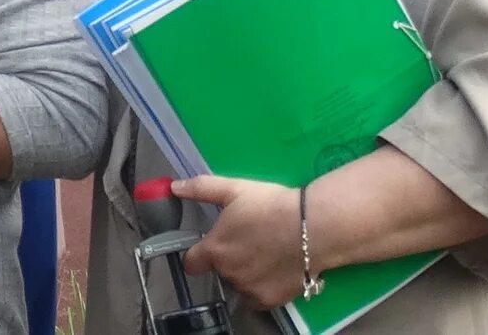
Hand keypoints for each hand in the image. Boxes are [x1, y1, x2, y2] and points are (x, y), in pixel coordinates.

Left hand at [173, 176, 309, 309]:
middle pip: (220, 270)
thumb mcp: (234, 190)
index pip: (191, 262)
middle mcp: (228, 274)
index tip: (209, 246)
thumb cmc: (271, 205)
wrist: (314, 227)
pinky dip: (262, 287)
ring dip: (246, 273)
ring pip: (239, 283)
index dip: (198, 254)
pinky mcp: (270, 300)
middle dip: (228, 258)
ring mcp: (249, 289)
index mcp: (215, 250)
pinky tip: (274, 271)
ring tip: (266, 253)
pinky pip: (257, 298)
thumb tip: (174, 187)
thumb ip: (201, 189)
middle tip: (249, 241)